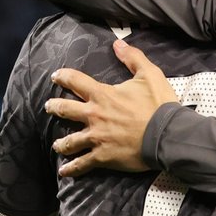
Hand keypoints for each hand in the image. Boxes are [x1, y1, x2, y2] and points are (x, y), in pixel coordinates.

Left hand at [46, 40, 176, 176]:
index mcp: (103, 95)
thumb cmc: (159, 105)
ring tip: (56, 145)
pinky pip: (82, 164)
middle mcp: (94, 115)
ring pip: (70, 141)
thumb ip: (132, 57)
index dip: (63, 77)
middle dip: (55, 107)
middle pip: (66, 110)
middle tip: (48, 107)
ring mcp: (96, 137)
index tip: (55, 76)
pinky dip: (72, 169)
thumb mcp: (149, 74)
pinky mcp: (102, 156)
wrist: (167, 134)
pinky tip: (64, 172)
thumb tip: (118, 43)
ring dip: (61, 143)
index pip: (76, 81)